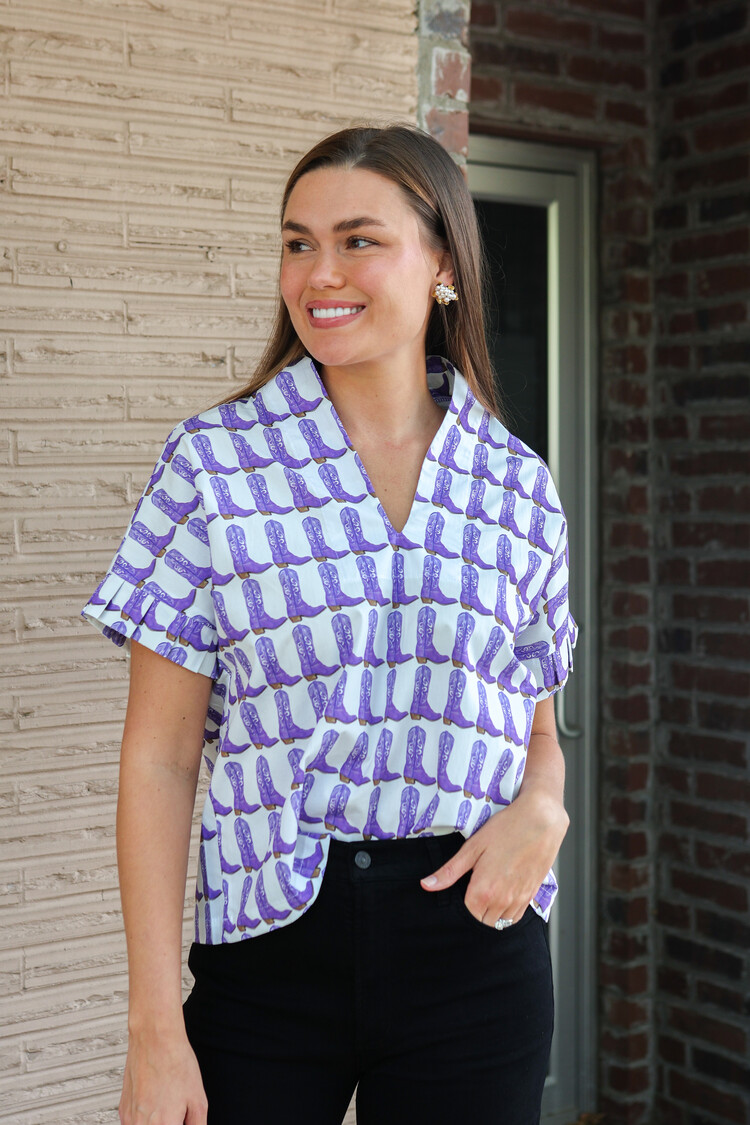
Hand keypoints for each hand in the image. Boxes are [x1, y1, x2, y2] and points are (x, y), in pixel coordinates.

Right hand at [119, 1026, 206, 1124]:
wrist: (154, 1038)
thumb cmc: (175, 1062)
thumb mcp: (198, 1098)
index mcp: (163, 1124)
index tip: (183, 1122)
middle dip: (169, 1123)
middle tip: (177, 1115)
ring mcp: (129, 1119)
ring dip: (158, 1123)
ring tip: (168, 1110)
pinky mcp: (123, 1110)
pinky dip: (145, 1121)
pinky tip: (157, 1108)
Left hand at [419, 792, 569, 925]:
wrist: (541, 820)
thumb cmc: (506, 829)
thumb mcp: (473, 847)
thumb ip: (449, 871)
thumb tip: (426, 885)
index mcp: (484, 891)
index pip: (467, 916)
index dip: (461, 907)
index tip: (460, 893)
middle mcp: (502, 901)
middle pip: (483, 923)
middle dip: (475, 912)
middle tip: (472, 891)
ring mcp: (519, 900)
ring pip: (500, 923)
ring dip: (491, 914)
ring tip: (487, 893)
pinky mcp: (531, 895)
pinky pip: (515, 917)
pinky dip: (506, 913)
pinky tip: (501, 895)